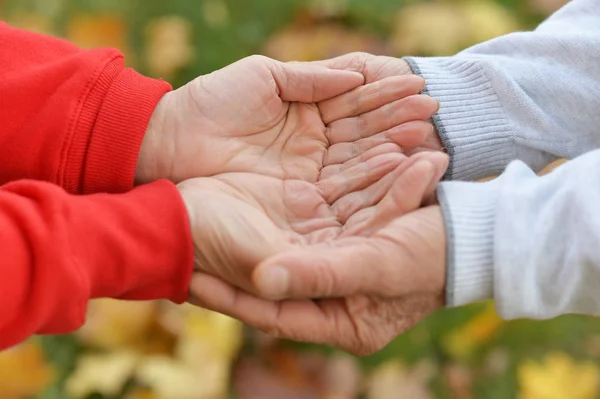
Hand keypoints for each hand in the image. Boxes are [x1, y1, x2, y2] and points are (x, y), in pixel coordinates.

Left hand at [137, 55, 437, 183]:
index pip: (355, 104)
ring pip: (357, 163)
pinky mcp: (296, 204)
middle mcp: (312, 147)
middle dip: (399, 125)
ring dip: (392, 152)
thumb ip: (311, 78)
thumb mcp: (264, 77)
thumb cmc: (212, 103)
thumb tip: (358, 73)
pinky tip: (398, 170)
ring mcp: (306, 177)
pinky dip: (368, 182)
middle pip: (363, 135)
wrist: (169, 142)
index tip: (422, 90)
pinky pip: (338, 192)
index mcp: (306, 113)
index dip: (387, 98)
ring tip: (429, 142)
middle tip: (436, 118)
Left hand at [187, 151, 448, 355]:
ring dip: (243, 252)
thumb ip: (321, 274)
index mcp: (340, 321)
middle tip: (180, 259)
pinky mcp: (338, 246)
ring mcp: (333, 273)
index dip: (229, 297)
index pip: (270, 313)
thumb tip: (261, 282)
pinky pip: (296, 240)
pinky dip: (270, 231)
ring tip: (200, 236)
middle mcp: (332, 302)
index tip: (187, 281)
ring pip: (278, 263)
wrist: (473, 231)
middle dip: (228, 275)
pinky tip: (239, 217)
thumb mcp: (378, 265)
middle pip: (268, 291)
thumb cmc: (433, 256)